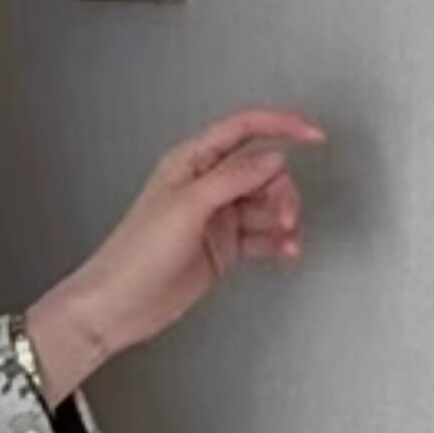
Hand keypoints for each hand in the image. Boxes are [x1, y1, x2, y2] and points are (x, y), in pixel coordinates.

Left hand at [23, 108, 324, 403]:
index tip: (313, 135)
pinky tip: (286, 252)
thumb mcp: (188, 206)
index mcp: (191, 162)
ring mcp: (216, 217)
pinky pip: (263, 236)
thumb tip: (273, 157)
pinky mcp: (224, 247)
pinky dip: (279, 242)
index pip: (244, 129)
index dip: (281, 127)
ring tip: (288, 241)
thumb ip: (233, 178)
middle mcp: (206, 185)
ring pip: (266, 206)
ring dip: (284, 220)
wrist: (120, 305)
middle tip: (286, 216)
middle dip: (283, 191)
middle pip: (263, 172)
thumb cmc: (136, 254)